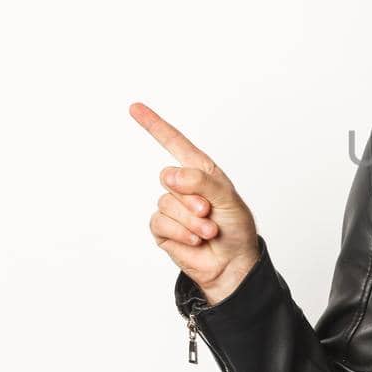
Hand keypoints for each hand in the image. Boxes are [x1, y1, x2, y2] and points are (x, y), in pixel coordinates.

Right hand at [130, 101, 260, 305]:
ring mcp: (172, 208)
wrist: (232, 264)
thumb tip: (169, 174)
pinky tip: (196, 241)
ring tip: (208, 231)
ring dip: (191, 220)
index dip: (154, 125)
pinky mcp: (163, 229)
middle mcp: (184, 187)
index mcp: (202, 172)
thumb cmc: (237, 229)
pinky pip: (160, 223)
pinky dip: (181, 233)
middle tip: (211, 213)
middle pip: (170, 177)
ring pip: (166, 203)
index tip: (135, 107)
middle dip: (193, 198)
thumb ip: (201, 181)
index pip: (175, 143)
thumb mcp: (228, 200)